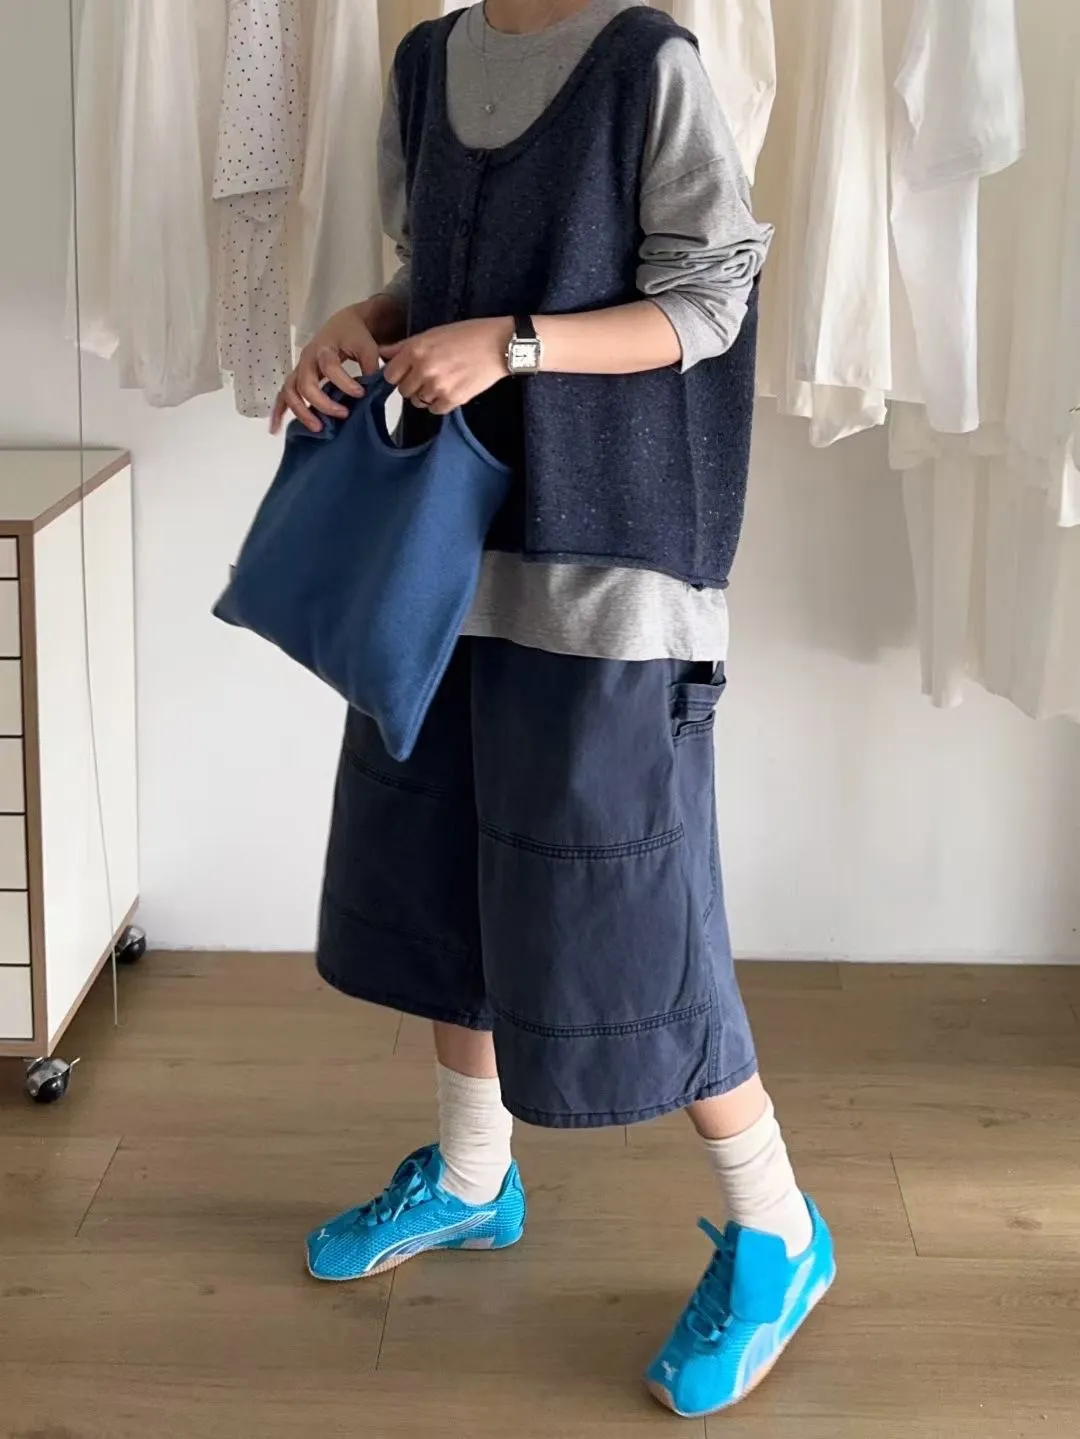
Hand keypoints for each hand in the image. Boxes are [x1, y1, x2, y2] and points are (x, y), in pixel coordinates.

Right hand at [271, 304, 382, 434]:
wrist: (341, 326)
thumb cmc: (354, 336)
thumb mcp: (367, 346)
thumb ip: (370, 366)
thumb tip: (372, 391)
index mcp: (324, 348)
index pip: (330, 366)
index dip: (345, 382)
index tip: (361, 393)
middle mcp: (307, 359)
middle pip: (305, 383)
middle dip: (322, 403)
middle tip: (343, 414)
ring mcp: (299, 369)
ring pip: (290, 391)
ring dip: (301, 411)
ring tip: (318, 428)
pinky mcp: (297, 378)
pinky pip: (282, 395)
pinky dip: (278, 412)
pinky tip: (275, 429)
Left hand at [381, 318, 512, 415]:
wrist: (498, 345)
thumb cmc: (467, 335)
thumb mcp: (432, 333)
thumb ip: (404, 346)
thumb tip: (383, 352)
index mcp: (415, 350)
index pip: (390, 375)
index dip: (398, 375)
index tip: (406, 373)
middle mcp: (423, 369)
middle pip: (403, 391)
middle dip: (412, 386)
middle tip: (427, 377)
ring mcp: (438, 387)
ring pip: (418, 402)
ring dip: (426, 395)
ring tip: (441, 382)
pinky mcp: (453, 400)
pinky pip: (435, 410)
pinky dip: (440, 403)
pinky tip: (450, 390)